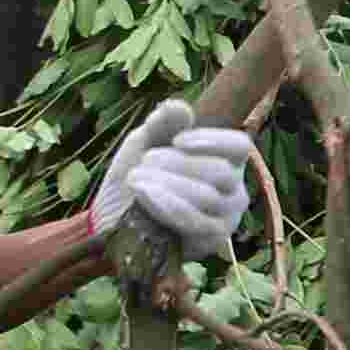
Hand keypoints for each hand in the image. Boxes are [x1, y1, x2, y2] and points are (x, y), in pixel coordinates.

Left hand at [94, 98, 261, 263]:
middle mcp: (234, 191)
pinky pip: (196, 222)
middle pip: (220, 171)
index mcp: (224, 163)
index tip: (178, 140)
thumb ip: (161, 125)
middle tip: (144, 163)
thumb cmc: (135, 179)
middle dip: (176, 164)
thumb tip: (178, 106)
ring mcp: (226, 219)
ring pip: (208, 196)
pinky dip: (169, 206)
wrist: (111, 220)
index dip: (213, 141)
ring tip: (136, 181)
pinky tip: (146, 197)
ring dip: (166, 184)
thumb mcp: (142, 145)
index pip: (239, 147)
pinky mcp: (212, 242)